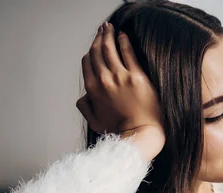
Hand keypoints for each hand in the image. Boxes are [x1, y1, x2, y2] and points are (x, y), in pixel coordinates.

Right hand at [76, 22, 164, 159]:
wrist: (140, 134)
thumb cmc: (119, 131)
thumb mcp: (94, 122)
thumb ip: (85, 107)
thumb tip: (83, 96)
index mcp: (92, 89)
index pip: (87, 62)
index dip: (90, 52)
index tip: (95, 46)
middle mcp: (103, 80)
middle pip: (97, 51)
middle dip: (98, 38)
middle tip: (102, 29)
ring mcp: (120, 77)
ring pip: (110, 48)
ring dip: (108, 35)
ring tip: (110, 27)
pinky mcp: (136, 77)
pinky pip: (128, 53)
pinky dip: (123, 42)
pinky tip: (123, 36)